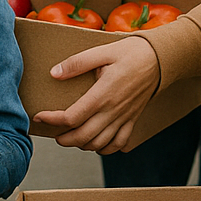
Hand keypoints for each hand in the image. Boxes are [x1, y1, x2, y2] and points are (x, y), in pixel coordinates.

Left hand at [32, 36, 160, 152]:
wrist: (160, 58)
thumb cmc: (131, 52)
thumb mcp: (102, 51)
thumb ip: (77, 63)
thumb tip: (54, 73)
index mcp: (102, 94)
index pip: (72, 117)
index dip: (52, 120)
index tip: (40, 116)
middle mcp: (113, 110)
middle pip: (83, 137)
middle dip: (64, 139)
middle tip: (54, 133)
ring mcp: (124, 118)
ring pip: (99, 144)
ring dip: (81, 145)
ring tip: (71, 137)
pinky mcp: (132, 119)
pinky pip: (119, 144)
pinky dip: (105, 149)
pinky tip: (96, 143)